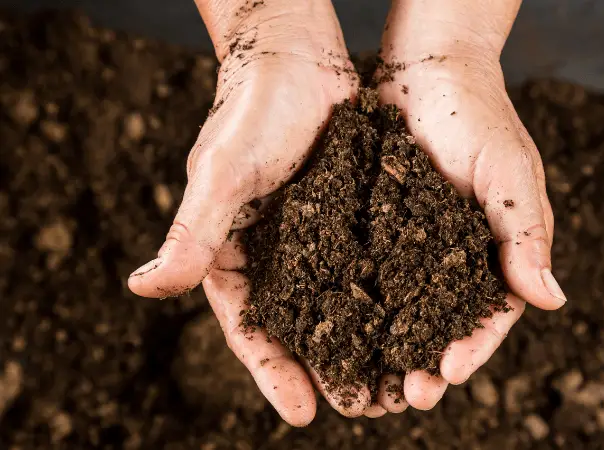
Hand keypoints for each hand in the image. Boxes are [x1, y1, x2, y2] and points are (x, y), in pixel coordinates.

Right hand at [128, 0, 365, 424]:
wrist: (296, 57)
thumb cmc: (250, 111)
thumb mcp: (222, 175)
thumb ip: (191, 234)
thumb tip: (142, 288)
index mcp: (233, 254)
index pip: (250, 327)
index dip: (273, 372)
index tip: (302, 414)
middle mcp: (275, 255)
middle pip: (301, 328)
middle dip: (328, 370)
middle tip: (363, 409)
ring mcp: (315, 239)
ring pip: (341, 305)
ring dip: (365, 345)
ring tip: (394, 384)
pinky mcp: (350, 218)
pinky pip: (370, 266)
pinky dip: (389, 298)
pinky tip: (415, 323)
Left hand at [372, 0, 565, 412]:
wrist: (425, 70)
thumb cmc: (478, 116)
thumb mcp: (509, 172)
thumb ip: (525, 233)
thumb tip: (552, 299)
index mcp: (494, 250)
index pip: (490, 313)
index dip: (472, 346)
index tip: (448, 373)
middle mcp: (452, 256)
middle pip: (442, 323)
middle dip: (426, 361)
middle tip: (407, 395)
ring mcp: (411, 245)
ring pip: (401, 309)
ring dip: (389, 347)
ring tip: (372, 382)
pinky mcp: (375, 229)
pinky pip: (365, 273)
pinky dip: (357, 306)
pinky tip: (338, 331)